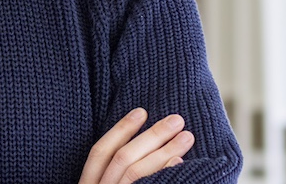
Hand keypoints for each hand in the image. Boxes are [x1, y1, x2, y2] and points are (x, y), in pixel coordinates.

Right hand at [78, 108, 194, 183]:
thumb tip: (142, 144)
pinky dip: (165, 174)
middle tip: (176, 120)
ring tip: (186, 137)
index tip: (141, 111)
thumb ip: (113, 173)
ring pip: (136, 173)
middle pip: (123, 159)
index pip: (99, 152)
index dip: (120, 130)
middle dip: (151, 137)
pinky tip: (179, 162)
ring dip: (164, 152)